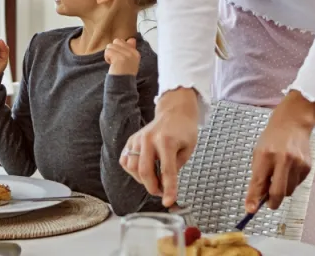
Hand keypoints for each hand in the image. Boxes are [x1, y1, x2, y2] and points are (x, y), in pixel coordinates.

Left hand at [104, 37, 140, 75]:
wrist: (122, 85)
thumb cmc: (124, 74)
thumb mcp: (130, 61)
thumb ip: (131, 49)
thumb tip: (132, 39)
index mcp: (136, 53)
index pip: (125, 41)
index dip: (119, 49)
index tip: (121, 59)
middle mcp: (132, 53)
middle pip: (116, 41)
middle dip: (113, 50)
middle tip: (116, 61)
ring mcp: (126, 55)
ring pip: (110, 46)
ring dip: (109, 54)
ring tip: (113, 63)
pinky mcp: (119, 57)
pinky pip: (107, 51)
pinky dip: (106, 58)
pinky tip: (111, 65)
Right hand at [120, 87, 200, 207]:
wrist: (174, 112)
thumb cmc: (184, 131)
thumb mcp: (188, 149)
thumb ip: (176, 167)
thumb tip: (164, 185)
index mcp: (166, 141)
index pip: (167, 171)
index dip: (168, 189)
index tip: (168, 202)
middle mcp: (149, 139)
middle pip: (145, 171)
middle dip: (153, 188)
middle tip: (161, 192)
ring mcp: (137, 139)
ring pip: (133, 168)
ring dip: (143, 180)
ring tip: (154, 180)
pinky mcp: (131, 140)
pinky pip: (125, 161)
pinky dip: (132, 171)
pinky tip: (143, 170)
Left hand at [245, 91, 314, 212]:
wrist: (292, 123)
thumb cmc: (271, 139)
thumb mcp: (258, 153)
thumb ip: (258, 174)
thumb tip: (258, 197)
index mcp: (266, 155)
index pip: (258, 182)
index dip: (253, 198)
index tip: (250, 210)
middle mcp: (283, 159)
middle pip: (278, 192)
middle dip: (272, 202)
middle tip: (269, 203)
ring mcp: (297, 163)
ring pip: (289, 191)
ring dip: (282, 190)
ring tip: (279, 175)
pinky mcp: (307, 166)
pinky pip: (297, 184)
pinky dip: (291, 182)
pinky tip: (289, 169)